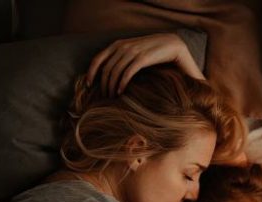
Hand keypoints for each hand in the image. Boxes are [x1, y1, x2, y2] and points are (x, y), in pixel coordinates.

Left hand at [86, 33, 204, 96]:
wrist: (173, 45)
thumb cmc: (152, 53)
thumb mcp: (134, 53)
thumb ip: (122, 59)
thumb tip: (108, 74)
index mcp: (118, 44)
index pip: (97, 59)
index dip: (91, 72)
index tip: (89, 85)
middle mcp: (123, 46)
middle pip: (106, 68)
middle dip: (103, 85)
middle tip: (105, 97)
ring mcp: (133, 51)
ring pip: (115, 71)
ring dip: (111, 86)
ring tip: (113, 97)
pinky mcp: (143, 58)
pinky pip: (127, 72)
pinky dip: (121, 83)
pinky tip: (121, 92)